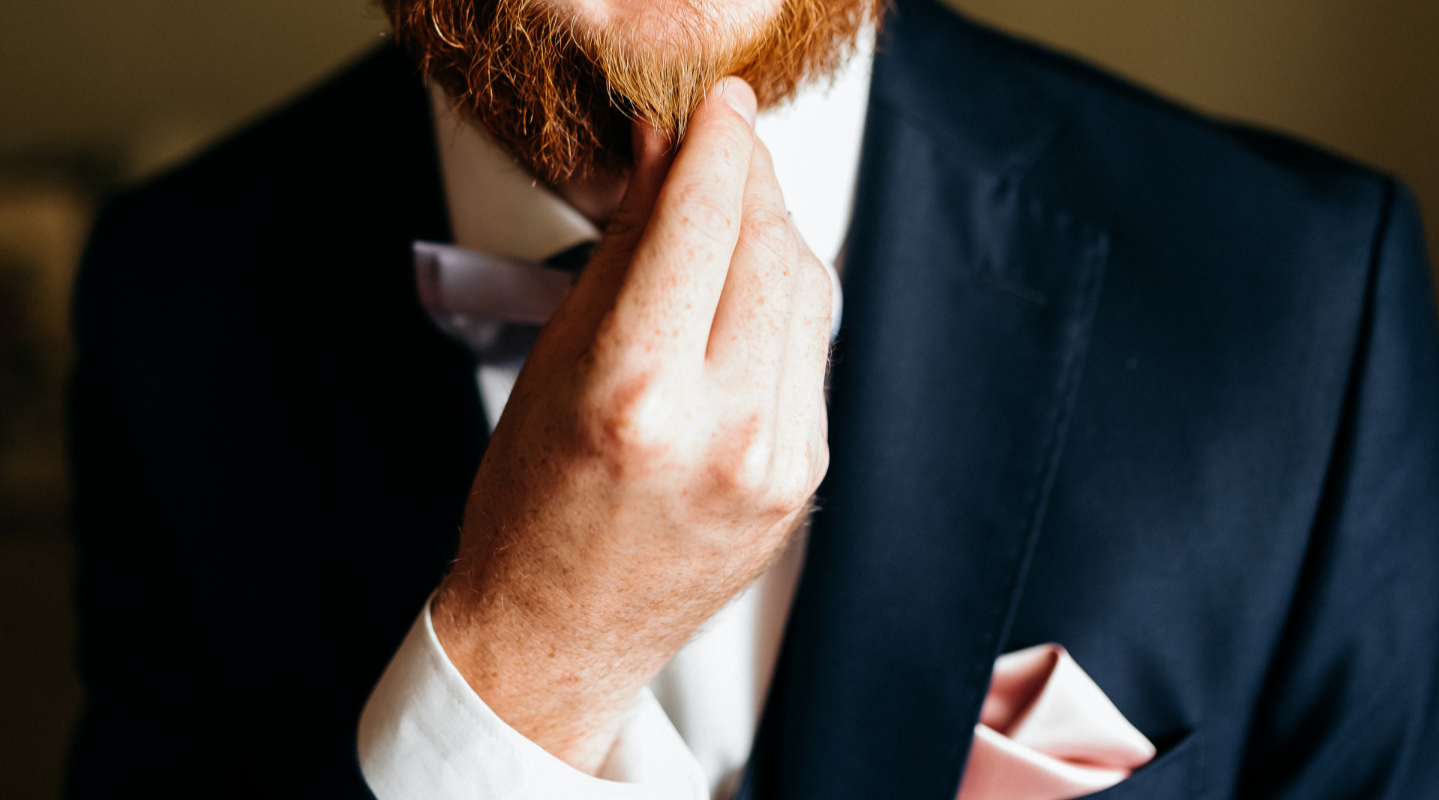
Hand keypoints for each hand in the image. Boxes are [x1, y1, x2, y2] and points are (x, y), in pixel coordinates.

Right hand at [431, 77, 834, 773]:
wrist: (560, 632)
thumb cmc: (531, 509)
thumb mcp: (557, 361)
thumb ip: (626, 249)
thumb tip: (666, 158)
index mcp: (638, 395)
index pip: (703, 224)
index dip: (718, 144)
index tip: (719, 105)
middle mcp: (723, 430)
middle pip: (771, 248)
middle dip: (750, 179)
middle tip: (721, 147)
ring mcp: (777, 461)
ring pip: (808, 294)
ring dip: (773, 236)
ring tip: (728, 216)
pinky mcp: (804, 479)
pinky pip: (810, 353)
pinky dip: (784, 304)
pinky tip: (746, 290)